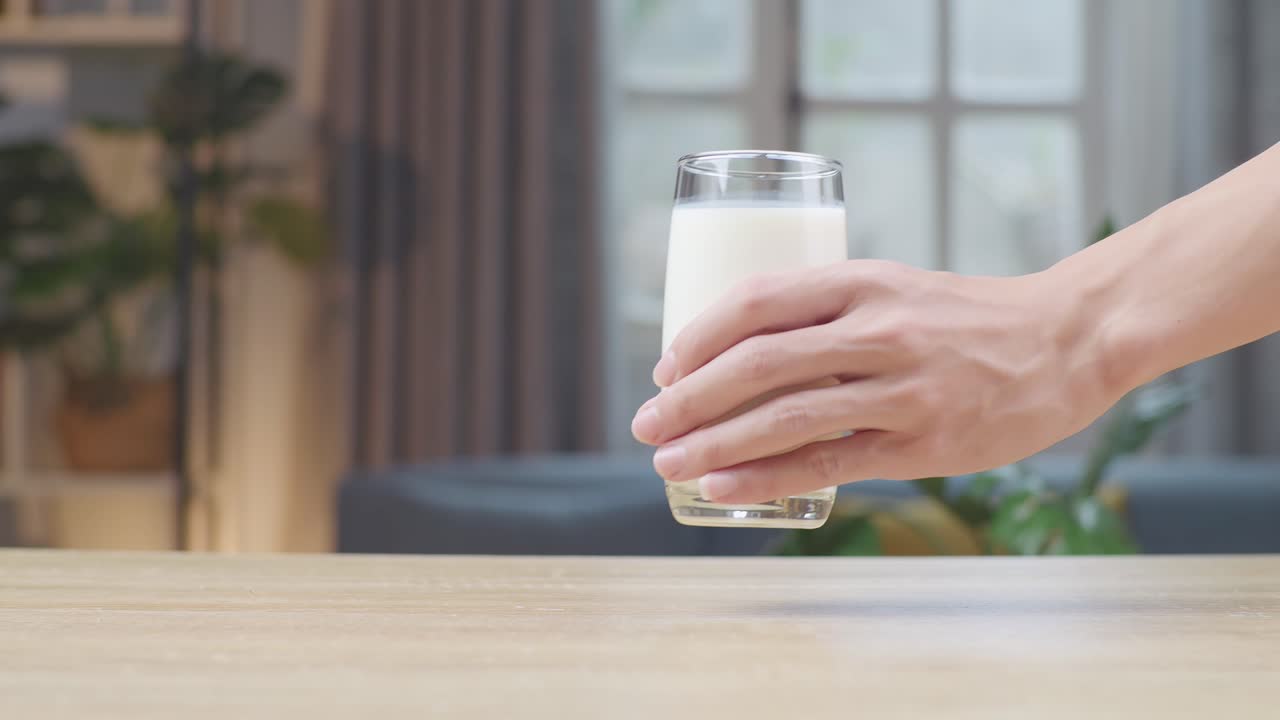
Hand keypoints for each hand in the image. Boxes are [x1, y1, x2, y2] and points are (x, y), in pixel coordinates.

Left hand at [631, 260, 1123, 503]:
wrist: (1067, 341)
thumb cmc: (966, 318)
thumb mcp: (894, 289)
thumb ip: (827, 315)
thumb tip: (743, 355)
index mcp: (863, 280)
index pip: (757, 301)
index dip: (698, 336)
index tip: (664, 367)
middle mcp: (878, 328)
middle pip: (757, 363)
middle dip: (687, 398)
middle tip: (646, 425)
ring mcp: (903, 388)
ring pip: (785, 416)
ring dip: (713, 444)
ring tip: (667, 463)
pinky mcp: (924, 443)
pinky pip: (829, 462)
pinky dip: (767, 476)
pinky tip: (723, 488)